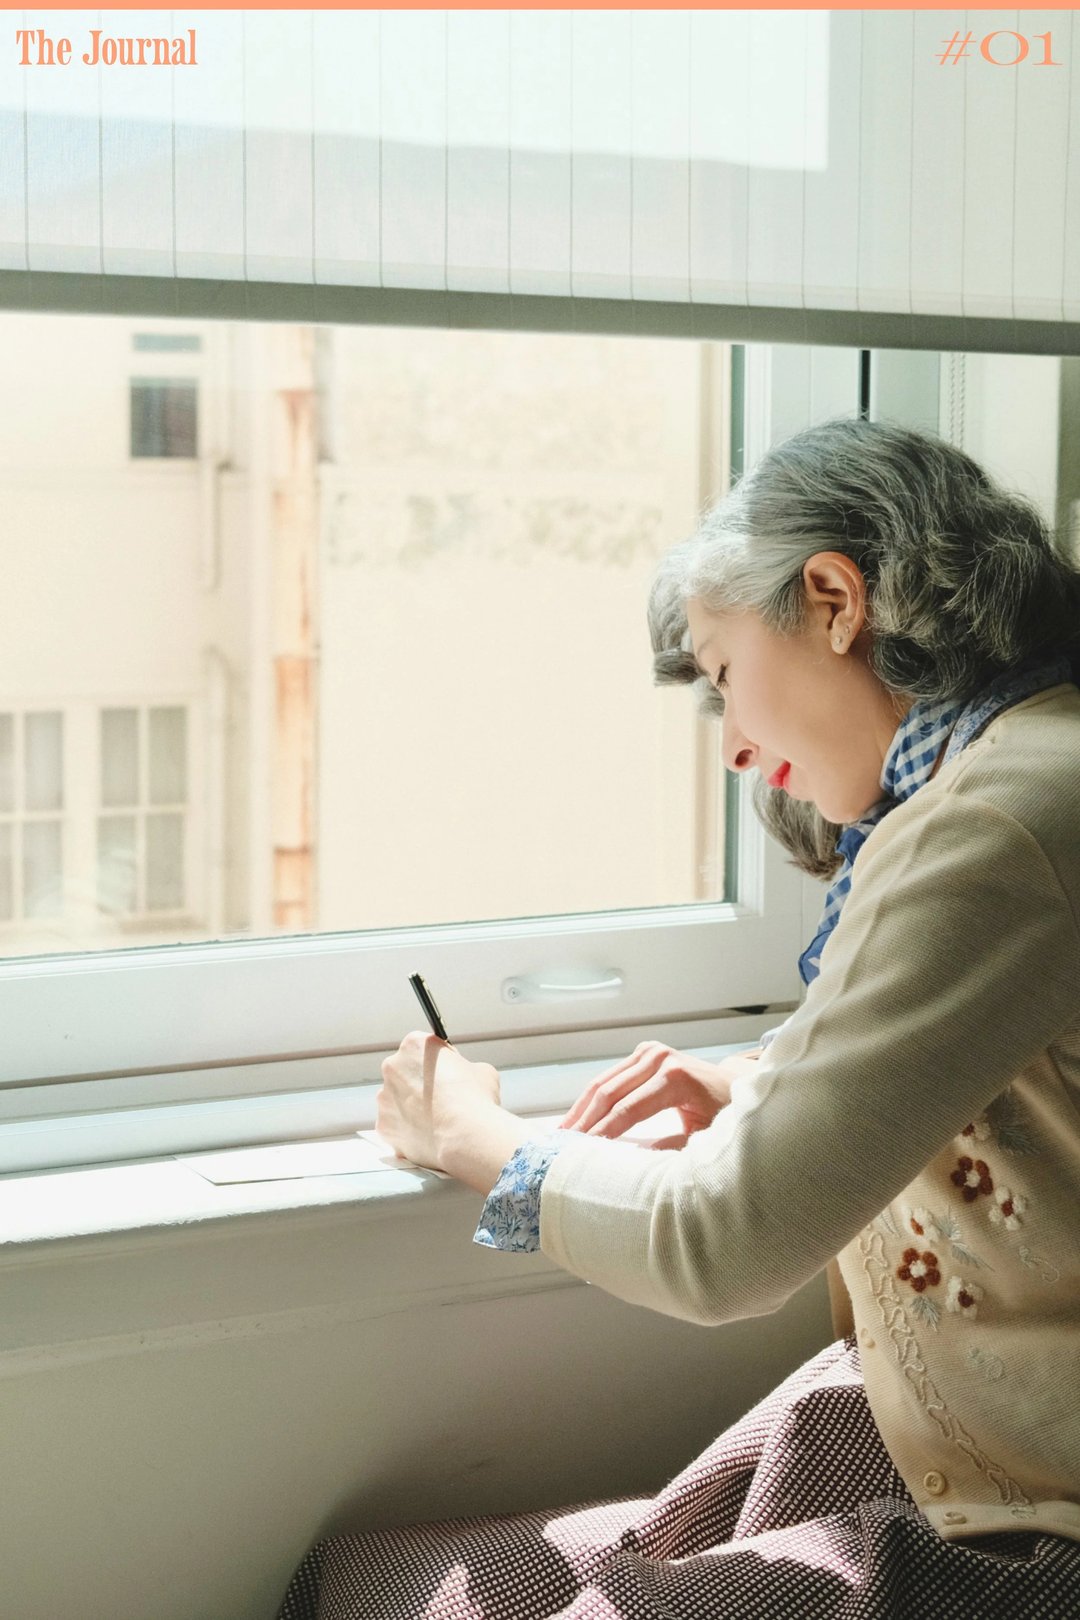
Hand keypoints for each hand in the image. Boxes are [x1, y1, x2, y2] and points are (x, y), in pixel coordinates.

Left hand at [377, 1032, 500, 1172]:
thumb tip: (464, 1077)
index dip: (438, 1062)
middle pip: (404, 1073)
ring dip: (411, 1108)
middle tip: (442, 1099)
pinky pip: (395, 1126)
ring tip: (436, 1121)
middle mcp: (393, 1067)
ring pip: (396, 1101)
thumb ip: (466, 1068)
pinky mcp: (384, 1126)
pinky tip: (427, 1135)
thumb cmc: (475, 1099)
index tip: (447, 1074)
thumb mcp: (482, 1070)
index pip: (423, 1048)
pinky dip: (408, 1131)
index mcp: (415, 1045)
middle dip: (419, 1084)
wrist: (465, 1136)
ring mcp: (385, 1098)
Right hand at [558, 1041, 762, 1148]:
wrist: (735, 1086)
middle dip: (584, 1120)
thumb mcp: (704, 1137)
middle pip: (610, 1092)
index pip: (628, 1108)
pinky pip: (611, 1077)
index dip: (603, 1131)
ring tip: (561, 1132)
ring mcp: (650, 1051)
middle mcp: (659, 1057)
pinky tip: (577, 1116)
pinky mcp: (643, 1052)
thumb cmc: (725, 1115)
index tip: (582, 1151)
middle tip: (562, 1144)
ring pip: (604, 1082)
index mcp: (675, 1077)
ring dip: (581, 1108)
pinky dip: (592, 1097)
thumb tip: (632, 1162)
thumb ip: (672, 1148)